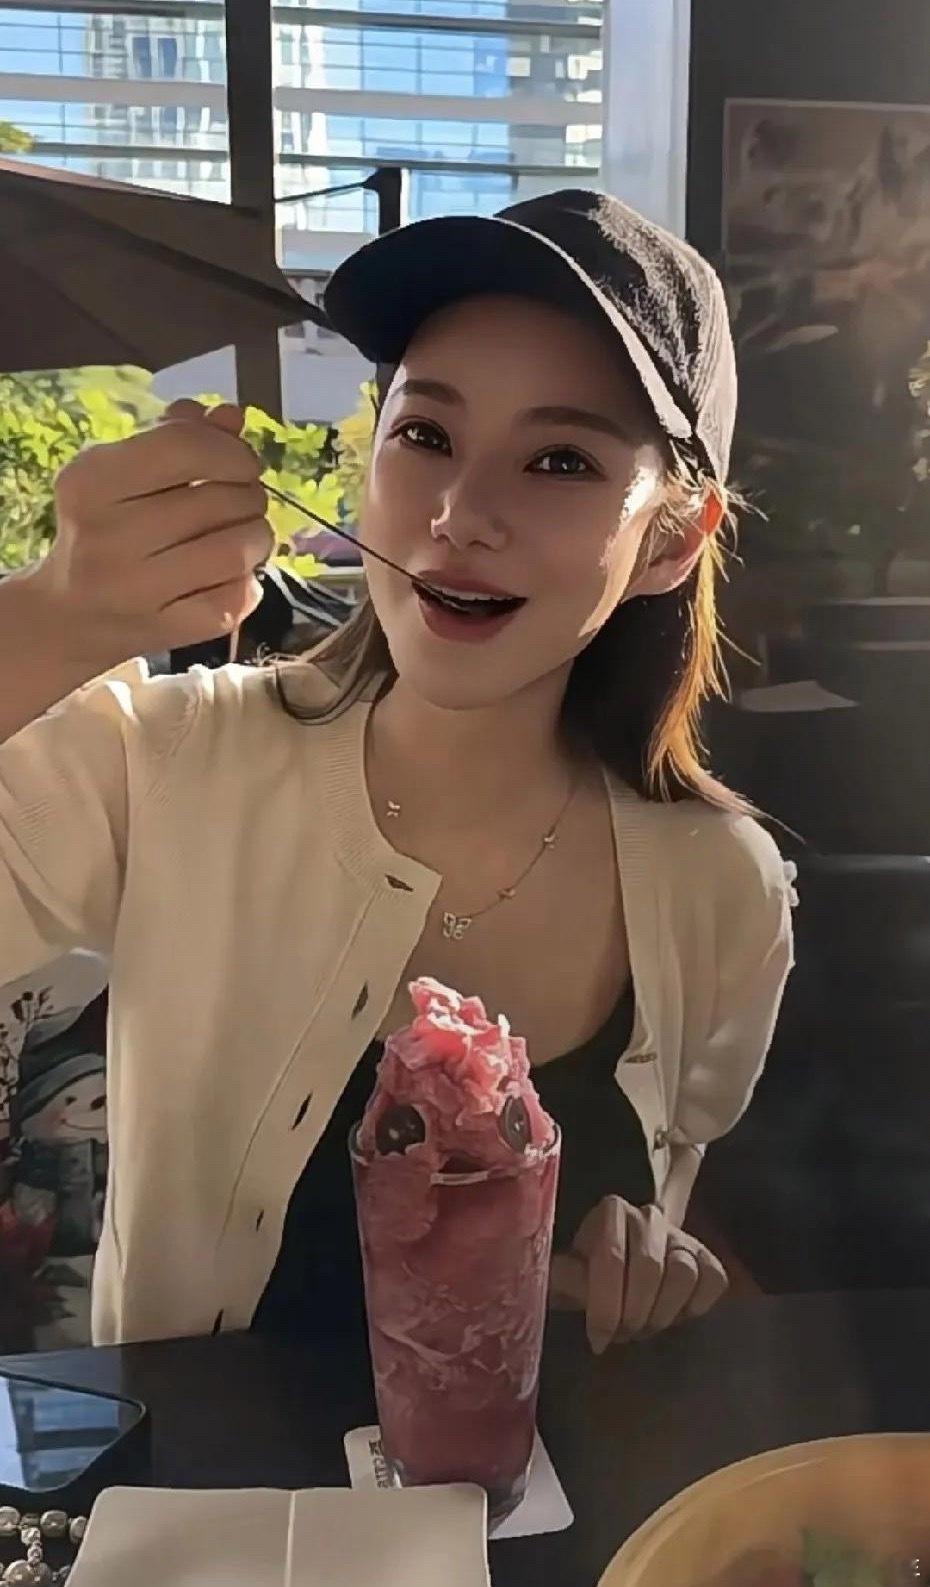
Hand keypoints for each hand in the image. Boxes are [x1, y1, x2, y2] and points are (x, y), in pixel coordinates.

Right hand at [34, 399, 271, 668]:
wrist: (69, 615)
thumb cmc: (102, 530)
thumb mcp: (121, 474)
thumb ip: (176, 438)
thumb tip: (232, 417)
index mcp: (92, 482)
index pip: (185, 449)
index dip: (231, 450)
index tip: (241, 462)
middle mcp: (110, 536)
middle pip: (221, 500)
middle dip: (249, 495)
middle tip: (245, 502)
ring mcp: (137, 589)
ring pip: (236, 550)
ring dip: (257, 536)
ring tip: (247, 535)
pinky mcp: (166, 630)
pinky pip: (235, 598)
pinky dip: (248, 582)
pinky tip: (233, 575)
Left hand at [549, 1197, 728, 1353]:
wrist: (622, 1268)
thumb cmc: (590, 1273)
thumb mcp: (568, 1275)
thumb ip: (563, 1277)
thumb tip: (557, 1283)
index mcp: (611, 1212)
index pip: (611, 1258)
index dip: (605, 1305)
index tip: (598, 1339)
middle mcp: (649, 1216)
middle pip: (650, 1267)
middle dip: (633, 1313)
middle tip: (622, 1336)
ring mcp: (681, 1235)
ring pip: (684, 1273)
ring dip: (663, 1312)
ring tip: (644, 1329)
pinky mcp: (706, 1257)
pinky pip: (714, 1280)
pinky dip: (696, 1306)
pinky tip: (675, 1316)